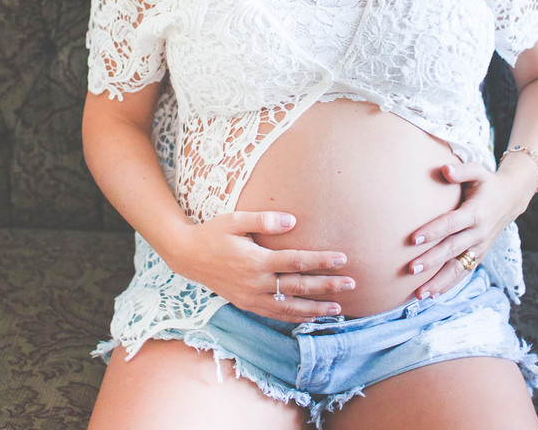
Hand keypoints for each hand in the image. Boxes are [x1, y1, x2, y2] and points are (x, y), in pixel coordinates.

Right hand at [170, 211, 354, 321]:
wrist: (186, 256)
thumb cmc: (213, 233)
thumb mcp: (235, 219)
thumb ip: (264, 220)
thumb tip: (293, 220)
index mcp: (255, 260)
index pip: (296, 262)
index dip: (321, 261)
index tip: (342, 259)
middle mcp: (255, 282)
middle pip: (298, 287)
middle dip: (327, 287)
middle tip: (351, 284)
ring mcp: (251, 297)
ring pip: (289, 307)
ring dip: (315, 308)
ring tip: (338, 308)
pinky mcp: (246, 304)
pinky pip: (275, 314)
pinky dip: (295, 316)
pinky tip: (311, 316)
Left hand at [406, 159, 535, 299]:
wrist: (511, 199)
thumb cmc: (488, 183)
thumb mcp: (478, 171)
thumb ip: (461, 170)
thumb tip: (444, 169)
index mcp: (476, 212)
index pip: (451, 224)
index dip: (433, 231)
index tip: (413, 239)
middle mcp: (479, 233)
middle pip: (452, 249)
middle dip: (432, 261)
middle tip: (411, 269)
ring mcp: (480, 247)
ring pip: (459, 268)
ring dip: (439, 282)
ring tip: (420, 294)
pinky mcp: (479, 255)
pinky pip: (464, 272)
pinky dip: (449, 285)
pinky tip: (432, 294)